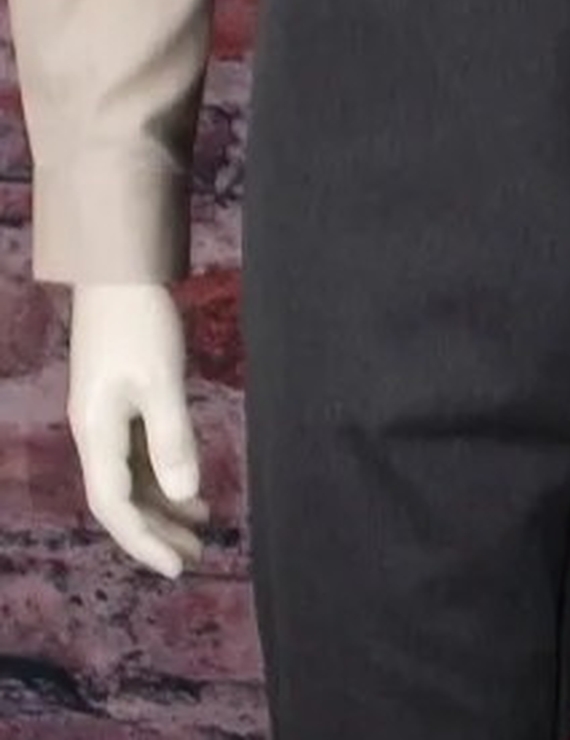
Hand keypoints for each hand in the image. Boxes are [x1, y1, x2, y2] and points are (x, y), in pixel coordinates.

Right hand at [66, 283, 209, 577]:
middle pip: (122, 498)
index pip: (115, 506)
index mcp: (96, 434)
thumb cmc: (140, 326)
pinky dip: (164, 474)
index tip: (177, 567)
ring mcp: (106, 418)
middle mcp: (94, 434)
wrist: (118, 274)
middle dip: (155, 531)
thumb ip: (172, 439)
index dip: (144, 541)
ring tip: (201, 528)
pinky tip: (191, 486)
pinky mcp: (121, 402)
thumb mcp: (161, 382)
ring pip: (132, 478)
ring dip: (163, 505)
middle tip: (195, 556)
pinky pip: (138, 454)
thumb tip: (183, 496)